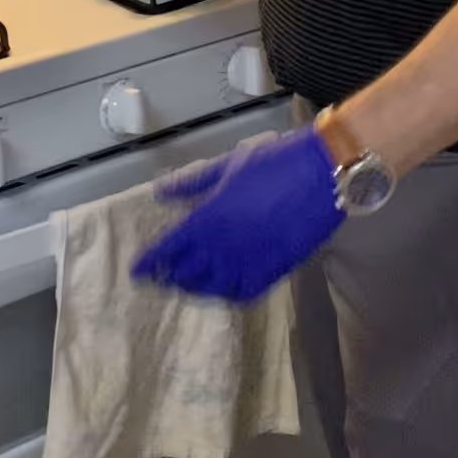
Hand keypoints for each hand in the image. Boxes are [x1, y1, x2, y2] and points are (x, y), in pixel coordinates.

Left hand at [132, 128, 343, 301]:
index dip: (149, 263)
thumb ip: (191, 183)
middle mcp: (222, 246)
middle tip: (160, 277)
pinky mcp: (273, 271)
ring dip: (195, 287)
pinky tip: (223, 288)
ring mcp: (247, 262)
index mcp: (207, 218)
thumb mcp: (227, 165)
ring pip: (211, 288)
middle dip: (169, 276)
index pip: (168, 249)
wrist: (320, 174)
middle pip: (185, 273)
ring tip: (186, 284)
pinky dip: (228, 294)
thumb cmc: (272, 162)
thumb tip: (160, 193)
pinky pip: (242, 293)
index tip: (137, 271)